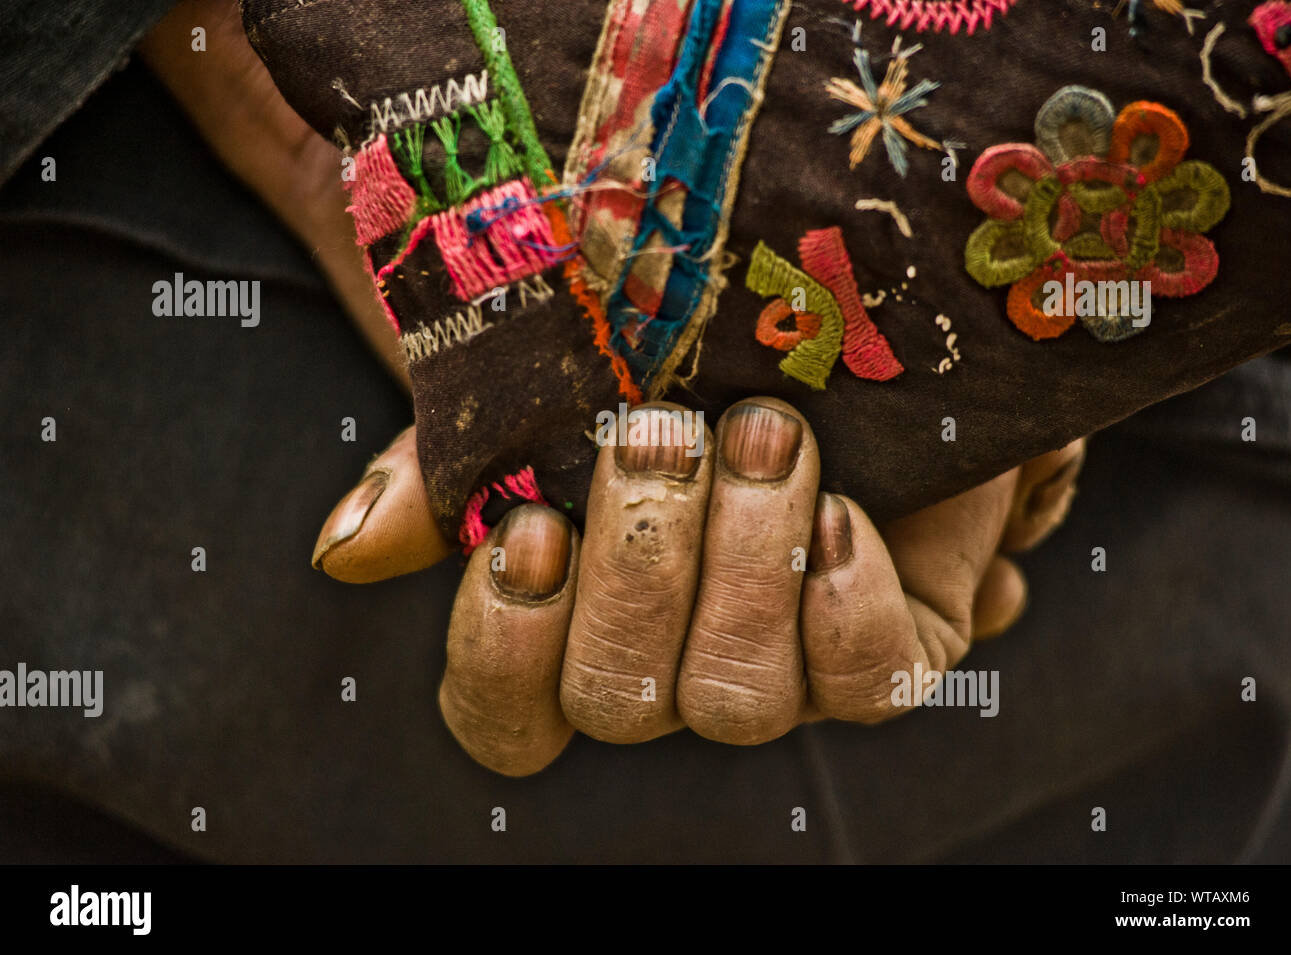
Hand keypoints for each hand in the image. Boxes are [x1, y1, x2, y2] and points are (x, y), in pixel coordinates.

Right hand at [314, 399, 1083, 775]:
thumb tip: (344, 552)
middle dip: (638, 568)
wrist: (850, 292)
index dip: (503, 651)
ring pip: (736, 701)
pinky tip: (842, 512)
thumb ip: (454, 459)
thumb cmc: (686, 332)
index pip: (507, 716)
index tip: (528, 529)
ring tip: (764, 432)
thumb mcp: (559, 368)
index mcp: (583, 615)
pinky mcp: (894, 641)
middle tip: (660, 433)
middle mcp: (674, 659)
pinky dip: (842, 602)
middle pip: (617, 704)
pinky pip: (867, 688)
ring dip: (742, 563)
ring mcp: (784, 660)